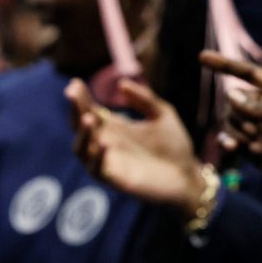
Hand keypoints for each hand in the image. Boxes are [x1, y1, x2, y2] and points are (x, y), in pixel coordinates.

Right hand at [65, 79, 207, 212]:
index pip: (91, 109)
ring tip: (88, 118)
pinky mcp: (116, 180)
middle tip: (72, 94)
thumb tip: (121, 83)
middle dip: (75, 110)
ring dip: (82, 133)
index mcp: (115, 126)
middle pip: (81, 125)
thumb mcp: (162, 114)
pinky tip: (103, 143)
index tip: (75, 82)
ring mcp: (109, 161)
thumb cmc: (175, 146)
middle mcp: (107, 142)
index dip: (81, 97)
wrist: (189, 176)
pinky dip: (97, 157)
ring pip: (82, 148)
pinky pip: (98, 169)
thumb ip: (144, 99)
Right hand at [200, 51, 261, 206]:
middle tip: (257, 131)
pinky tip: (233, 148)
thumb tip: (230, 94)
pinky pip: (233, 139)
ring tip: (258, 145)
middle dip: (240, 113)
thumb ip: (260, 108)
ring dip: (239, 130)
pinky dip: (231, 142)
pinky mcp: (254, 149)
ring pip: (233, 119)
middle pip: (237, 99)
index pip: (251, 74)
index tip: (202, 57)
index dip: (226, 65)